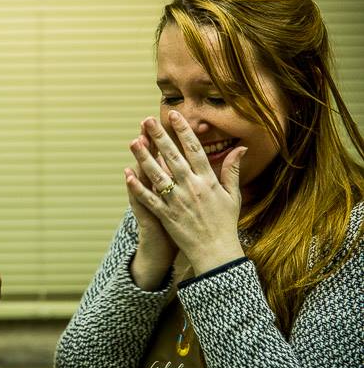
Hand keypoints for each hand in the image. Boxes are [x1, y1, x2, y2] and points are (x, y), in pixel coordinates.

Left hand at [126, 112, 245, 273]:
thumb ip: (232, 170)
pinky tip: (127, 174)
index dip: (183, 131)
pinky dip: (138, 187)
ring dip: (144, 158)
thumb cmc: (225, 222)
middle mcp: (192, 188)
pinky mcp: (166, 215)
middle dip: (159, 137)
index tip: (173, 115)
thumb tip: (241, 148)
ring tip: (132, 142)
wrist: (217, 252)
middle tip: (146, 120)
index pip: (194, 150)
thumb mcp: (233, 195)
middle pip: (173, 157)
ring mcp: (178, 201)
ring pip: (157, 175)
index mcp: (208, 181)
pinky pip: (149, 199)